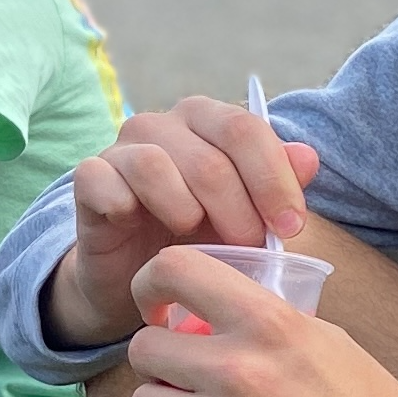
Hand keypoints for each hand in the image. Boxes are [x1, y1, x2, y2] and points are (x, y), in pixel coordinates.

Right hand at [43, 95, 323, 350]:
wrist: (136, 276)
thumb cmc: (198, 237)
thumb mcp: (247, 214)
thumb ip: (278, 184)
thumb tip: (309, 158)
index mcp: (206, 120)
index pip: (246, 130)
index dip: (273, 180)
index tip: (290, 227)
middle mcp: (162, 124)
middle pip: (208, 157)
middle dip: (238, 210)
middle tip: (249, 249)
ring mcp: (121, 148)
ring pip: (156, 166)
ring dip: (185, 212)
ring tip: (196, 240)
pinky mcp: (87, 178)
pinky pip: (103, 181)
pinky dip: (126, 207)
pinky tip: (142, 231)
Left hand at [120, 250, 397, 396]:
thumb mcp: (323, 339)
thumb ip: (264, 320)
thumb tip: (211, 310)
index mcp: (268, 324)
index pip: (174, 269)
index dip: (151, 283)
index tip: (158, 304)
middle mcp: (237, 372)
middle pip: (142, 347)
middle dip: (157, 357)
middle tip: (181, 367)